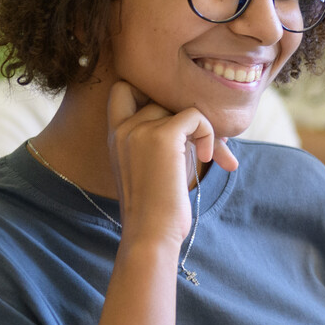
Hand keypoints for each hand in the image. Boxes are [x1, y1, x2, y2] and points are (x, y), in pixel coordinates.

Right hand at [105, 82, 236, 247]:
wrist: (151, 236)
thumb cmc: (157, 210)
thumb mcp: (153, 165)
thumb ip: (162, 137)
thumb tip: (197, 116)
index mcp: (115, 135)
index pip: (123, 89)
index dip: (150, 94)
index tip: (174, 122)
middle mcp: (123, 128)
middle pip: (162, 97)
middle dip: (187, 116)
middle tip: (204, 144)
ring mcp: (141, 130)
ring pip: (181, 106)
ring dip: (203, 128)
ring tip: (209, 156)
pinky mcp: (164, 136)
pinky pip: (196, 116)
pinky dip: (208, 134)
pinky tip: (205, 158)